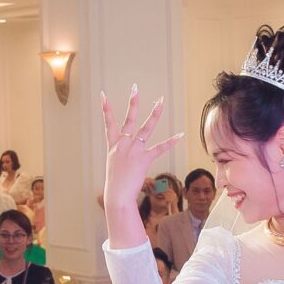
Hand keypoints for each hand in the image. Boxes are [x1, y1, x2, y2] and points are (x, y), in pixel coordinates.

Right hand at [100, 86, 180, 218]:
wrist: (117, 196)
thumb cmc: (116, 185)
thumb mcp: (115, 168)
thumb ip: (122, 158)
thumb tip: (127, 159)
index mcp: (113, 146)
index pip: (108, 123)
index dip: (105, 108)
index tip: (103, 94)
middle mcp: (123, 145)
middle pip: (129, 119)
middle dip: (132, 103)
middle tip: (135, 87)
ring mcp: (133, 151)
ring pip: (145, 128)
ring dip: (154, 114)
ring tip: (160, 102)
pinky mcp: (144, 159)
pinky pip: (160, 148)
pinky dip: (171, 142)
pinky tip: (180, 134)